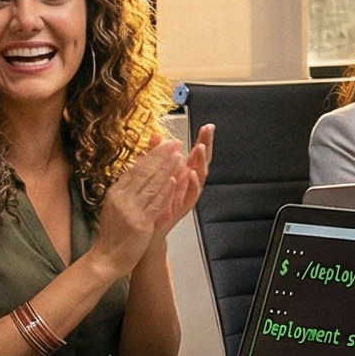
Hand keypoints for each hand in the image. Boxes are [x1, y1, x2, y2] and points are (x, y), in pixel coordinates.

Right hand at [91, 137, 184, 266]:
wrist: (106, 258)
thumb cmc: (112, 234)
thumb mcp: (114, 205)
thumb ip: (126, 188)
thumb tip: (138, 168)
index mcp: (115, 192)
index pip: (135, 168)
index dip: (152, 154)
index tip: (164, 144)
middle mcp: (122, 198)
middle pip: (144, 172)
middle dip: (161, 156)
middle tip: (175, 142)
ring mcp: (131, 211)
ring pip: (152, 185)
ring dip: (167, 169)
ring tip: (178, 156)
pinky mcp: (141, 224)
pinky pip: (156, 204)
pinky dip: (165, 191)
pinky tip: (173, 180)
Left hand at [150, 125, 213, 239]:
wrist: (146, 229)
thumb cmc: (152, 201)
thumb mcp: (152, 173)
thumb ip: (155, 154)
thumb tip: (155, 134)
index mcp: (183, 173)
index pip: (196, 154)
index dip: (203, 140)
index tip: (207, 126)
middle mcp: (188, 183)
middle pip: (202, 162)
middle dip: (206, 146)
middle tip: (208, 132)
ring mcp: (187, 195)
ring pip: (200, 177)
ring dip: (201, 162)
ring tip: (200, 149)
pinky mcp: (183, 207)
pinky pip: (192, 195)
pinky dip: (193, 184)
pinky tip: (191, 174)